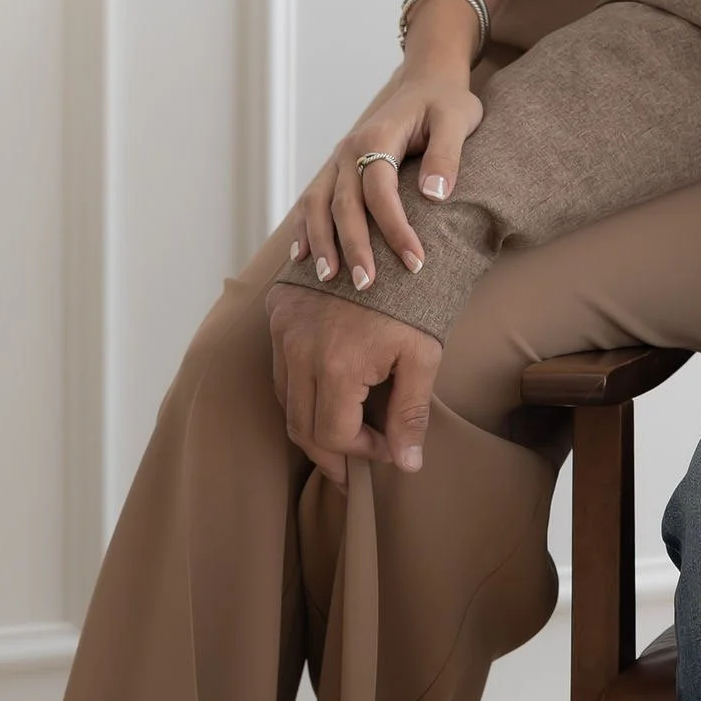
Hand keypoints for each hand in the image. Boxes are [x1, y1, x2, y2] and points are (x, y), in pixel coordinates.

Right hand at [266, 288, 441, 487]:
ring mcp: (283, 331)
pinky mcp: (278, 314)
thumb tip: (406, 464)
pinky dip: (298, 390)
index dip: (360, 452)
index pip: (333, 436)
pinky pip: (279, 368)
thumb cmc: (413, 299)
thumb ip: (411, 413)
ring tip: (340, 435)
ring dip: (310, 423)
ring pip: (285, 400)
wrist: (390, 234)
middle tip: (352, 466)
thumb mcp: (422, 356)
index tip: (385, 448)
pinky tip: (325, 395)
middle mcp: (299, 351)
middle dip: (330, 452)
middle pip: (300, 427)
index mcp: (337, 366)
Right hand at [293, 57, 485, 291]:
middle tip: (366, 285)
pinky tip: (302, 256)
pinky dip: (304, 227)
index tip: (416, 262)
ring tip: (327, 278)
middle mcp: (349, 150)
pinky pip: (311, 200)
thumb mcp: (457, 120)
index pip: (381, 192)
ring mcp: (338, 160)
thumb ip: (446, 155)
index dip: (395, 229)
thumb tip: (435, 195)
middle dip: (353, 247)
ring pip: (318, 204)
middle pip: (344, 204)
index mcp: (378, 137)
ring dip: (321, 242)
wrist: (426, 82)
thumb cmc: (445, 104)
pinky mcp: (337, 169)